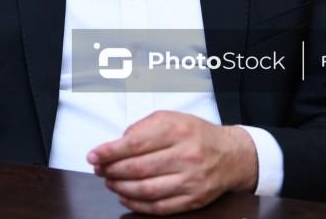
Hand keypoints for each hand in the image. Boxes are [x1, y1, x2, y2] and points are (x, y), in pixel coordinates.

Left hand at [87, 111, 257, 215]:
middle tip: (99, 169)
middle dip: (111, 170)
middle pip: (138, 168)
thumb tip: (116, 144)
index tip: (94, 155)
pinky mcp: (194, 199)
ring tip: (110, 182)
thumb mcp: (170, 118)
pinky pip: (159, 207)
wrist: (231, 154)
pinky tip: (125, 196)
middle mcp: (186, 155)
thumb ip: (142, 128)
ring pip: (146, 190)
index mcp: (177, 130)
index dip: (109, 152)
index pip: (135, 143)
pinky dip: (137, 204)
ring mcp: (191, 179)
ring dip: (121, 188)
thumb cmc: (195, 134)